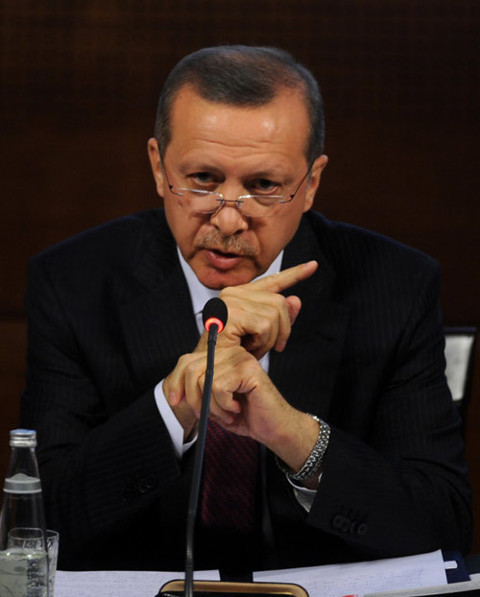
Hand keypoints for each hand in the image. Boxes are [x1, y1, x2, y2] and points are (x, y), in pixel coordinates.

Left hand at [167, 345, 319, 477]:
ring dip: (213, 405)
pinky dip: (224, 405)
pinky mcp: (249, 369)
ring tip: (228, 412)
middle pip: (191, 369)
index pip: (186, 361)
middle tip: (206, 414)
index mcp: (221, 357)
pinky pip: (219, 387)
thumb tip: (174, 390)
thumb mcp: (212, 403)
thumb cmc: (246, 416)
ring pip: (205, 381)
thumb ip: (196, 392)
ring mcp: (241, 358)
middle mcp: (231, 353)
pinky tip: (237, 409)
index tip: (174, 401)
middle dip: (193, 398)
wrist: (275, 428)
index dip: (175, 381)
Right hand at [197, 260, 317, 358]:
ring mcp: (230, 301)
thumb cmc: (231, 355)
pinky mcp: (231, 314)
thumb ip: (279, 319)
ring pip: (275, 314)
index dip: (295, 274)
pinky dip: (262, 342)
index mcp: (240, 295)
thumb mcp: (262, 337)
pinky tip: (248, 347)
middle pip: (280, 302)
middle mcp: (233, 293)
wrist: (210, 371)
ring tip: (254, 347)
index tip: (312, 266)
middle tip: (271, 347)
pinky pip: (265, 325)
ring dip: (270, 338)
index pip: (272, 281)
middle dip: (283, 329)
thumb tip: (296, 300)